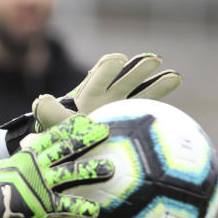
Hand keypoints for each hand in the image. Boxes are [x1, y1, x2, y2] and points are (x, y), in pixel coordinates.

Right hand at [0, 115, 113, 217]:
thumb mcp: (9, 168)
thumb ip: (27, 157)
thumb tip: (36, 144)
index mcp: (26, 155)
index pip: (52, 136)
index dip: (71, 127)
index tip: (88, 119)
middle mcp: (35, 166)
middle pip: (65, 149)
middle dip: (86, 139)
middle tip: (106, 131)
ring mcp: (39, 185)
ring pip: (70, 173)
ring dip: (92, 170)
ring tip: (111, 168)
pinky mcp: (42, 206)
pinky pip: (66, 206)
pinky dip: (82, 207)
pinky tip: (97, 210)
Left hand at [33, 52, 181, 128]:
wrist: (74, 157)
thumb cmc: (65, 138)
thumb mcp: (55, 124)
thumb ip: (49, 112)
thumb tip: (42, 100)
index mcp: (89, 95)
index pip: (99, 77)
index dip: (107, 69)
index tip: (118, 61)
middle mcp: (108, 98)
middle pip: (124, 80)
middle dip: (136, 71)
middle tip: (152, 60)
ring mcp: (123, 108)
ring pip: (141, 93)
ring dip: (156, 84)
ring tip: (173, 76)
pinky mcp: (134, 120)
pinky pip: (149, 109)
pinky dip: (162, 103)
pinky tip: (176, 93)